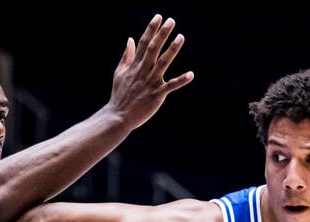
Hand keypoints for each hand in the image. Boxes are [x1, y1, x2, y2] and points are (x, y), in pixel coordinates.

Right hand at [109, 14, 193, 130]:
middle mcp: (143, 71)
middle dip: (162, 34)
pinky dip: (181, 80)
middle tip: (171, 21)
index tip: (158, 17)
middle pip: (153, 48)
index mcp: (135, 65)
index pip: (143, 43)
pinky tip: (191, 74)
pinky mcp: (156, 95)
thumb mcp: (120, 72)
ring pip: (162, 63)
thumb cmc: (120, 95)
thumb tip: (130, 39)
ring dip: (172, 50)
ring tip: (181, 37)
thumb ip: (126, 56)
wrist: (119, 116)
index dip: (151, 29)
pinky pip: (170, 86)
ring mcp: (150, 82)